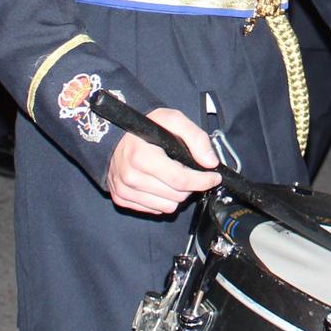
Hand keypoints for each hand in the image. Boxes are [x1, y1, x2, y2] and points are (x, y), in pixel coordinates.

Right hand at [102, 107, 220, 214]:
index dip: (202, 180)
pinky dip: (162, 199)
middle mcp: (130, 176)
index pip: (180, 180)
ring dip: (177, 194)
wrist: (116, 134)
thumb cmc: (146, 127)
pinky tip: (160, 183)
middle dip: (190, 185)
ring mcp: (124, 190)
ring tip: (173, 176)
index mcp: (141, 156)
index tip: (214, 177)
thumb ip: (196, 138)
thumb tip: (210, 162)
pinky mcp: (121, 198)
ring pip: (167, 207)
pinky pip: (154, 210)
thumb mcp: (172, 120)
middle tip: (188, 171)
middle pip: (176, 195)